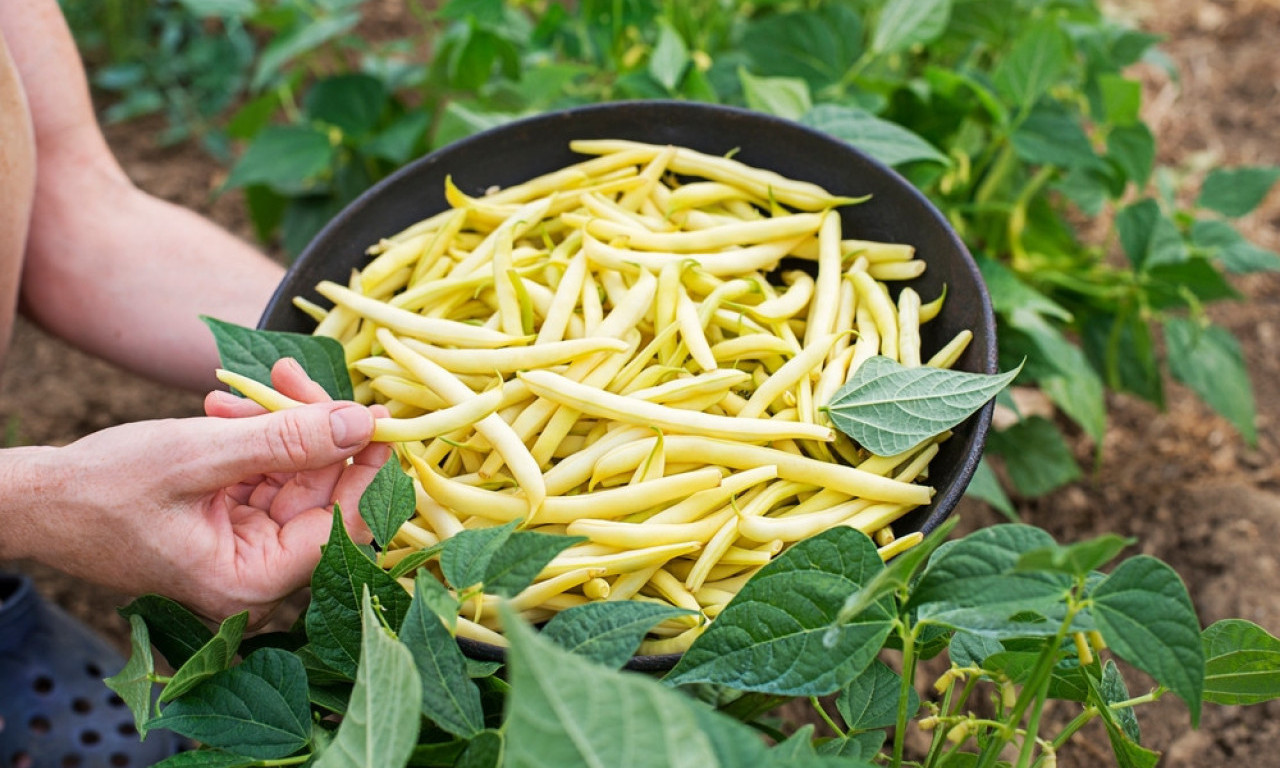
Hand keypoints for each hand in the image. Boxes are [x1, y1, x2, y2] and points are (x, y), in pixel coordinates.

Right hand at [4, 359, 390, 626]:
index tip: (379, 416)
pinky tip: (224, 406)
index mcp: (253, 580)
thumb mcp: (201, 453)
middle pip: (322, 495)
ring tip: (252, 385)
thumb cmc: (102, 488)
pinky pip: (264, 475)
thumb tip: (363, 424)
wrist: (36, 499)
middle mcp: (256, 574)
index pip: (344, 526)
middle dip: (314, 430)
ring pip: (294, 477)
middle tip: (294, 375)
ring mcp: (243, 548)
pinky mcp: (228, 524)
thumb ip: (287, 441)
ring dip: (279, 426)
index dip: (368, 469)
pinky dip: (254, 438)